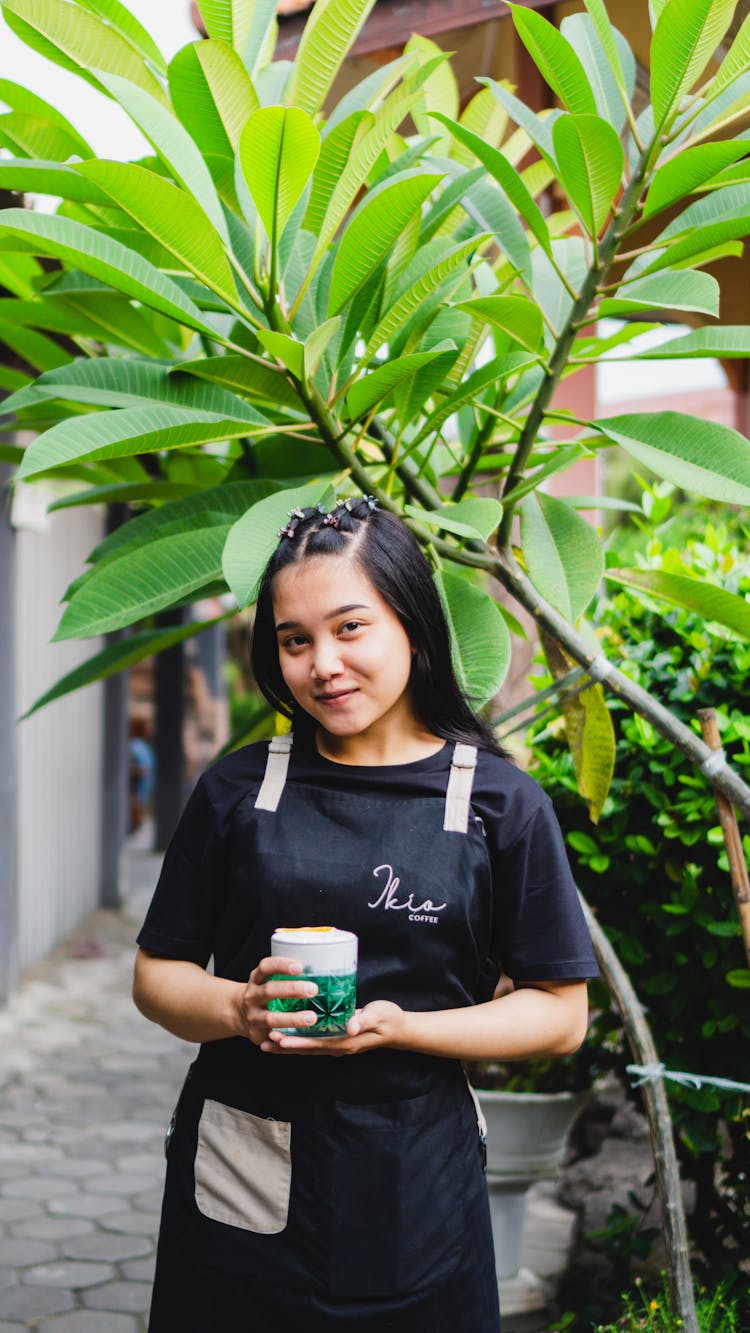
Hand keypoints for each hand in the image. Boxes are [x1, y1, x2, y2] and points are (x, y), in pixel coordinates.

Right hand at [236, 956, 318, 1046]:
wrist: (240, 1013)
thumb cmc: (266, 992)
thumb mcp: (269, 979)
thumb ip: (288, 975)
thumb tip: (323, 967)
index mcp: (257, 978)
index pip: (266, 967)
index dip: (281, 965)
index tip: (300, 967)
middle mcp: (252, 996)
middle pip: (269, 990)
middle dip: (291, 989)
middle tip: (313, 990)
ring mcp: (253, 1016)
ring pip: (270, 1018)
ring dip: (292, 1018)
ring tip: (312, 1018)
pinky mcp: (257, 1034)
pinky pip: (271, 1038)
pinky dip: (284, 1040)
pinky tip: (299, 1040)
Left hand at [260, 1000, 405, 1055]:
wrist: (400, 1029)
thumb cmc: (390, 1019)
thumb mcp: (379, 1015)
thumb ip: (364, 1020)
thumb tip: (349, 1026)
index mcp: (346, 1041)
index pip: (316, 1044)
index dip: (297, 1042)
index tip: (279, 1039)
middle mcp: (339, 1046)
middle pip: (307, 1049)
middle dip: (286, 1046)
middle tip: (265, 1041)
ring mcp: (338, 1045)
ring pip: (308, 1048)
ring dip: (288, 1046)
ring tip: (268, 1043)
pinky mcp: (338, 1039)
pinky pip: (315, 1043)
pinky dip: (299, 1041)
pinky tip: (288, 1037)